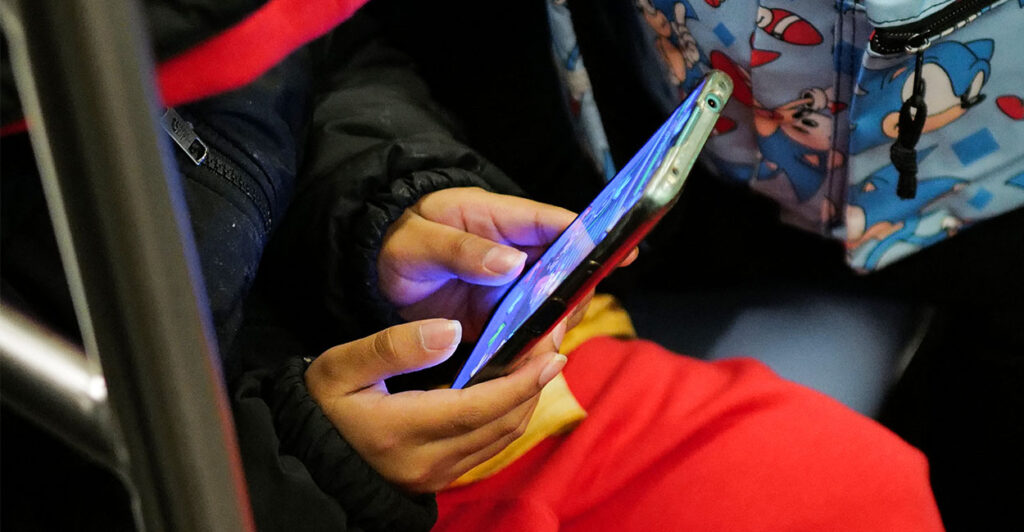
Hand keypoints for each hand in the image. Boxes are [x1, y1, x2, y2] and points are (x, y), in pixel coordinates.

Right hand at [306, 318, 566, 491]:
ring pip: (500, 438)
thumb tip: (451, 330)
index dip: (521, 380)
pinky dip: (509, 416)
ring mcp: (435, 474)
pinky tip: (515, 389)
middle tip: (552, 345)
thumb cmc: (319, 406)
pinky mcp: (438, 477)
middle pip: (501, 423)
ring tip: (542, 362)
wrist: (304, 458)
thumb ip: (394, 347)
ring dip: (526, 401)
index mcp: (402, 429)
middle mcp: (426, 460)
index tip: (549, 351)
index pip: (480, 406)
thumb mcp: (341, 367)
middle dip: (534, 384)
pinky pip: (488, 447)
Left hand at [379, 187, 635, 339]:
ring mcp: (513, 285)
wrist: (379, 270)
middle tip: (562, 321)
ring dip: (553, 325)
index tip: (625, 253)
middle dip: (574, 294)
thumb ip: (462, 251)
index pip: (556, 224)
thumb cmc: (400, 241)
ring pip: (553, 304)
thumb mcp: (419, 242)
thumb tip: (512, 263)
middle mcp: (517, 251)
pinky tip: (526, 362)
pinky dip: (532, 347)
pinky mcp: (503, 316)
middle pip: (567, 269)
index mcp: (501, 218)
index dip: (594, 236)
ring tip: (538, 347)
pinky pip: (529, 331)